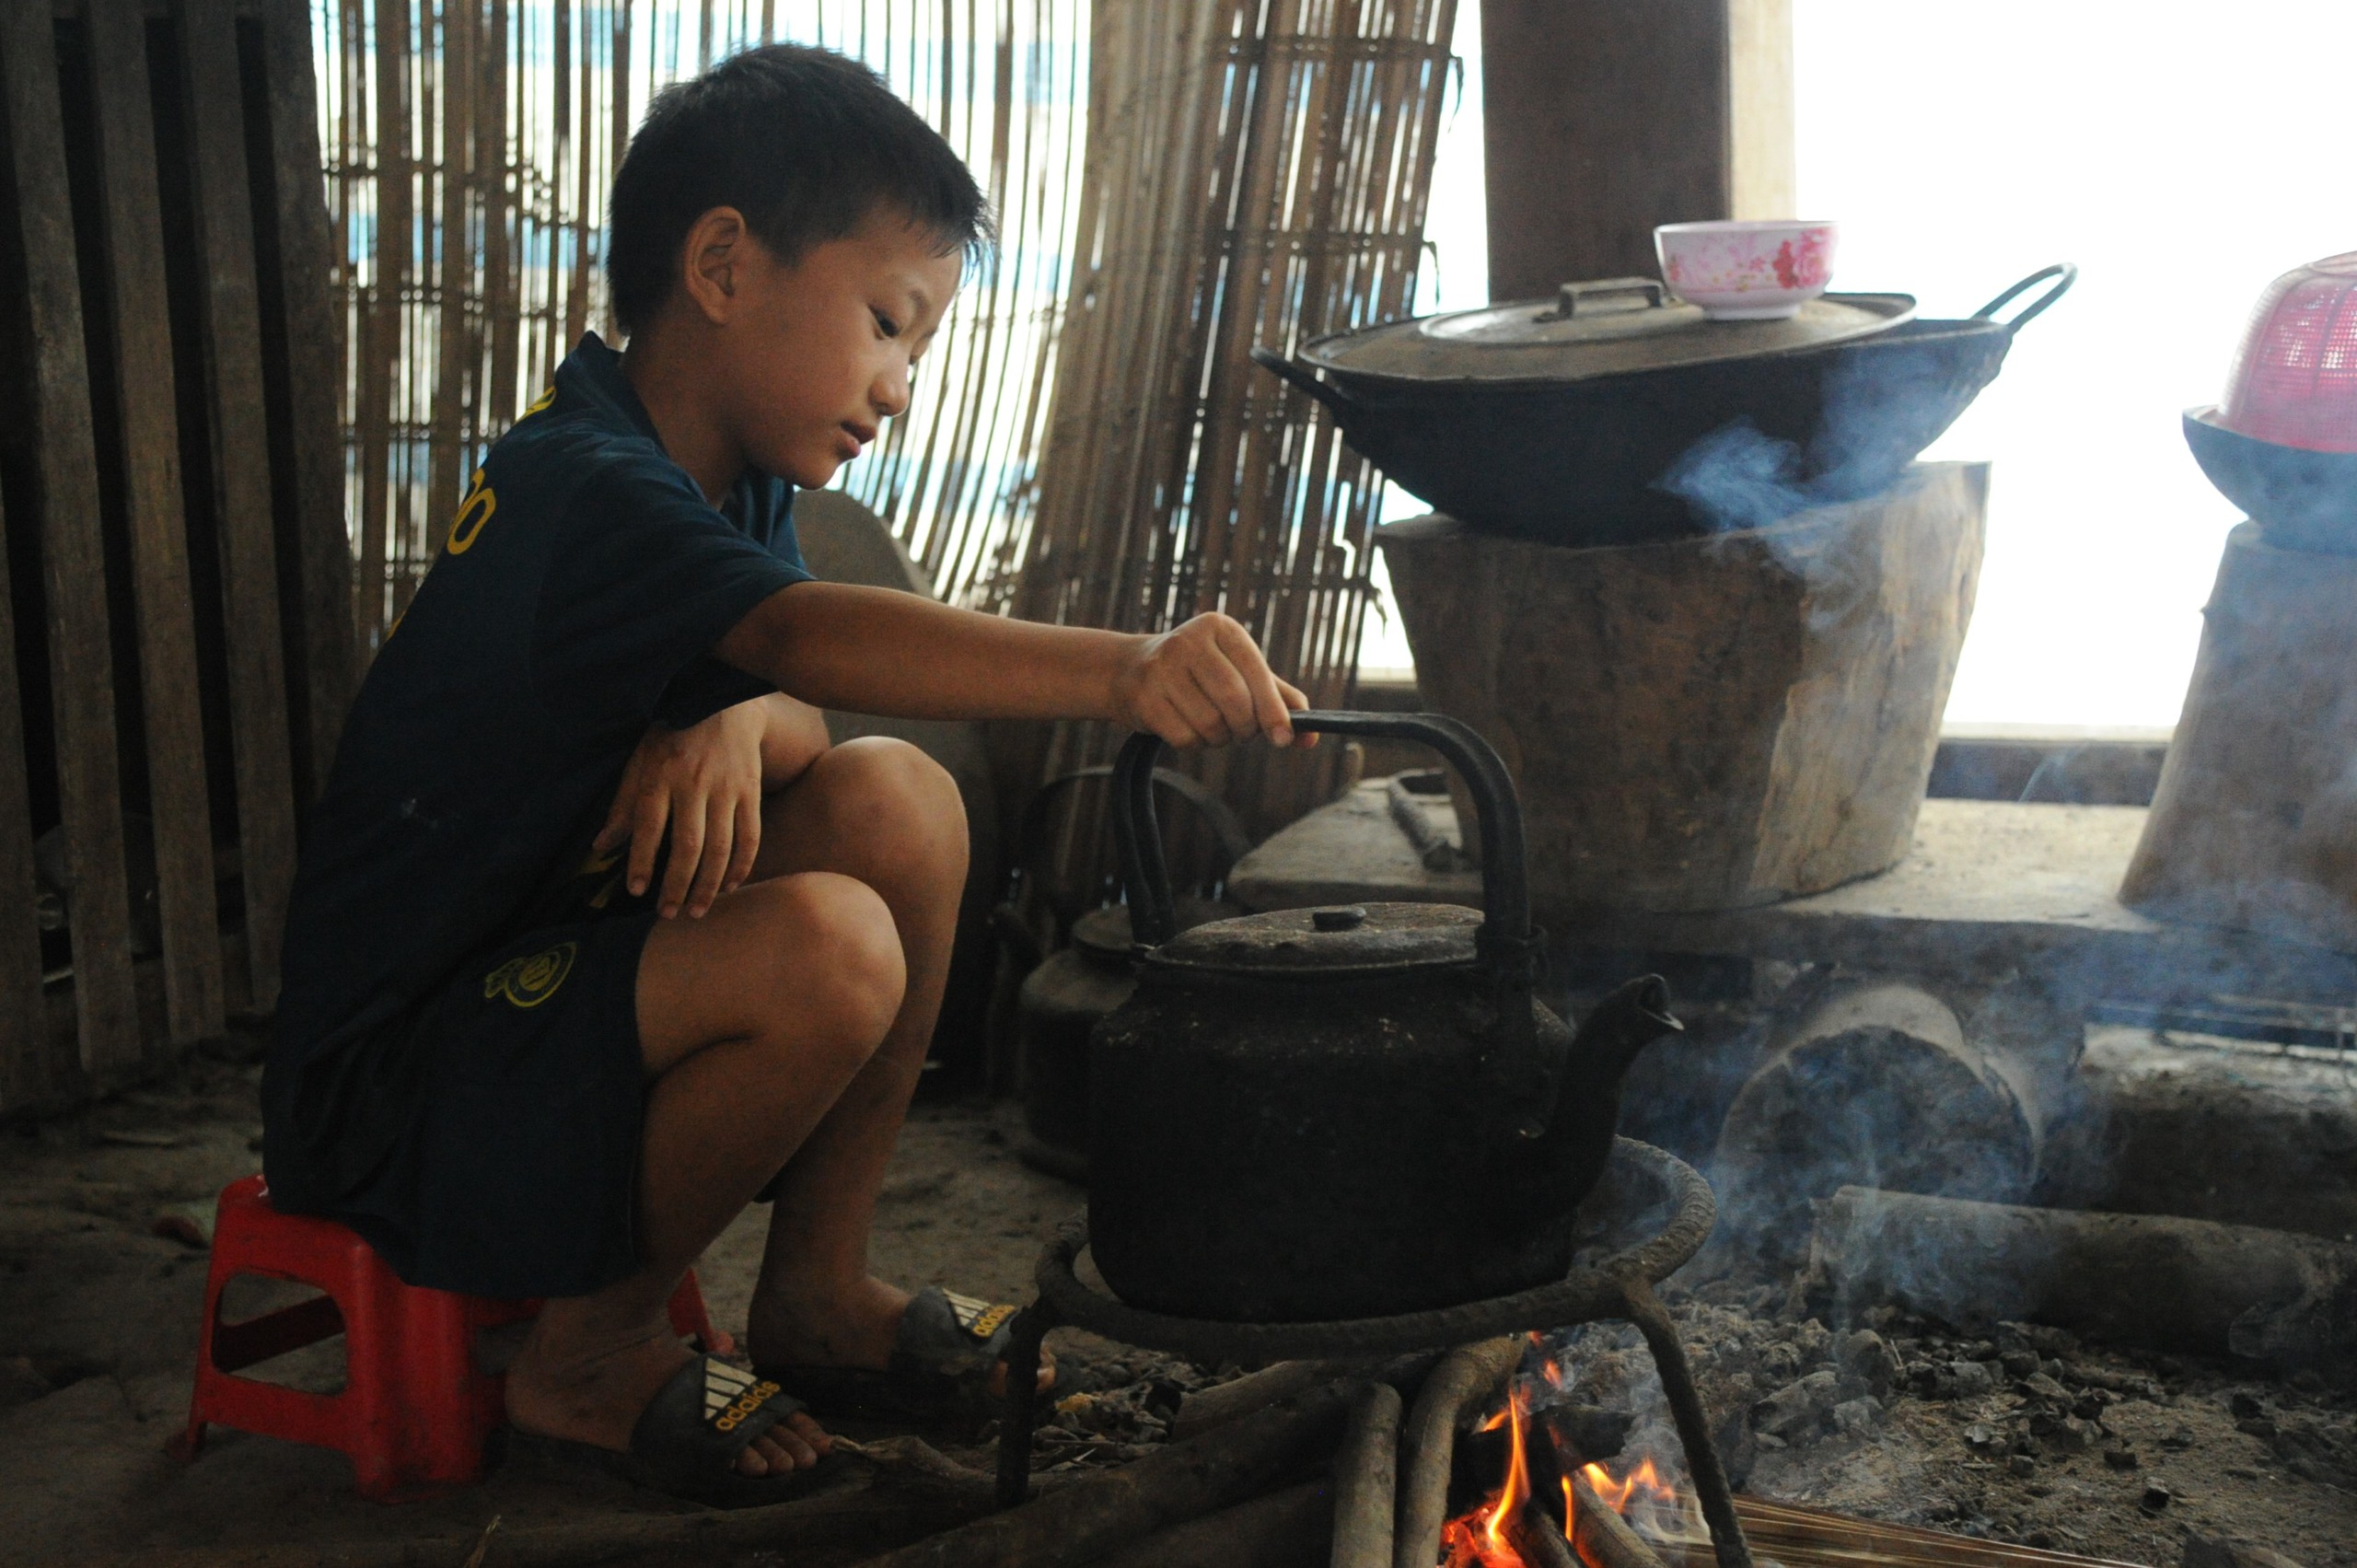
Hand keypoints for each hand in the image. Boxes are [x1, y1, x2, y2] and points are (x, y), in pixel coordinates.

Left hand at [596, 701, 767, 917]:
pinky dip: (741, 865)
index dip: (642, 862)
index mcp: (660, 776)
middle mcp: (694, 783)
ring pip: (721, 846)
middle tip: (669, 913)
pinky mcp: (751, 790)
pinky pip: (750, 836)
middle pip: (688, 845)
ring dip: (709, 884)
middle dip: (678, 885)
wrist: (721, 701)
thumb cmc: (671, 735)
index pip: (649, 827)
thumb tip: (601, 846)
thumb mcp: (639, 762)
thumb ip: (623, 805)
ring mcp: (727, 788)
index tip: (637, 891)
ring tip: (698, 910)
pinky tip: (730, 886)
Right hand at [1110, 613, 1313, 748]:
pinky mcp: (1143, 697)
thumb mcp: (1239, 672)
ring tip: (1212, 727)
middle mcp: (1189, 641)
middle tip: (1242, 731)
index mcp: (1221, 628)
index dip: (1274, 710)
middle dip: (1245, 727)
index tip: (1285, 738)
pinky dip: (1195, 744)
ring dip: (1219, 738)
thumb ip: (1278, 699)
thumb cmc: (1200, 674)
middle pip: (1235, 702)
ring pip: (1211, 724)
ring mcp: (1162, 668)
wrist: (1129, 671)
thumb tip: (1311, 737)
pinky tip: (1187, 728)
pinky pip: (1185, 737)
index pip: (1256, 673)